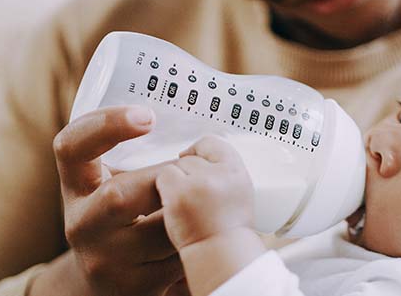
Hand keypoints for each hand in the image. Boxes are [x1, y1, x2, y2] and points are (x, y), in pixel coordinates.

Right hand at [33, 105, 184, 295]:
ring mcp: (104, 259)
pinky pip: (177, 257)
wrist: (106, 281)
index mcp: (76, 186)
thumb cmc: (122, 218)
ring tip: (203, 205)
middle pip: (120, 194)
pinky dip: (198, 241)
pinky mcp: (134, 286)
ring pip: (158, 229)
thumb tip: (199, 133)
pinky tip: (205, 233)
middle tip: (192, 175)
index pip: (71, 147)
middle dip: (165, 181)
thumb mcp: (115, 182)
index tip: (148, 116)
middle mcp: (81, 223)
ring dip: (189, 213)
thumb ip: (137, 157)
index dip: (105, 126)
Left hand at [155, 135, 255, 249]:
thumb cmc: (226, 232)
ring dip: (175, 183)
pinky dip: (163, 190)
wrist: (219, 256)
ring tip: (185, 204)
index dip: (200, 151)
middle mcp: (221, 174)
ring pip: (176, 167)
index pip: (213, 143)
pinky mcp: (179, 193)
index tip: (193, 159)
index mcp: (237, 172)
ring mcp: (199, 182)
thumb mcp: (237, 195)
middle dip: (187, 173)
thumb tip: (193, 155)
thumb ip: (220, 174)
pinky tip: (173, 206)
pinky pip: (163, 178)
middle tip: (192, 196)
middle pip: (192, 157)